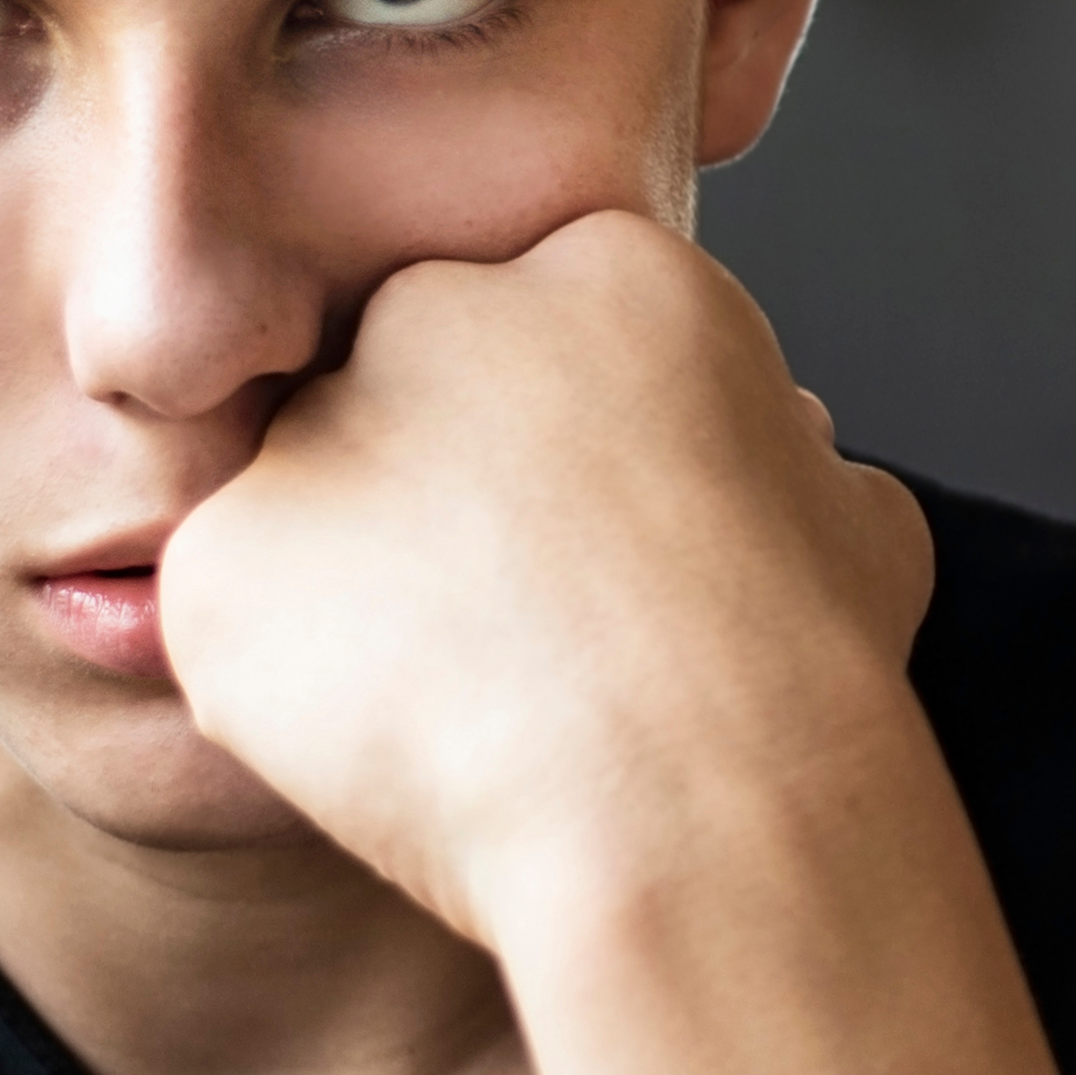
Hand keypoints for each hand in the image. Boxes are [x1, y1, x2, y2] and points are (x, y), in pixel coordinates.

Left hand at [160, 210, 939, 953]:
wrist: (701, 807)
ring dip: (367, 596)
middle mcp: (445, 308)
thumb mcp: (852, 516)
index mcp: (610, 268)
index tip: (597, 559)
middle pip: (407, 393)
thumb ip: (776, 454)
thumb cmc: (798, 676)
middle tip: (517, 636)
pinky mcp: (223, 555)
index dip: (565, 465)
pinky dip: (294, 695)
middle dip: (444, 502)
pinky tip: (398, 752)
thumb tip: (776, 456)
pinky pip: (239, 621)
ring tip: (469, 712)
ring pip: (314, 510)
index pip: (540, 343)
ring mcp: (317, 427)